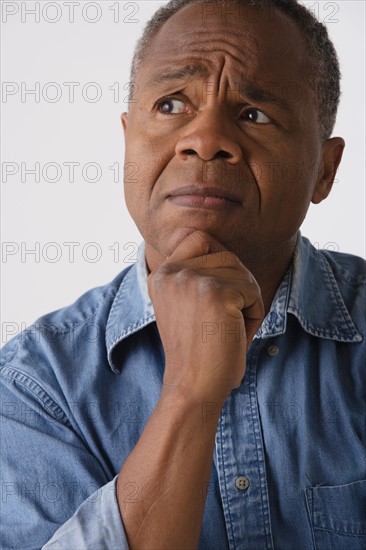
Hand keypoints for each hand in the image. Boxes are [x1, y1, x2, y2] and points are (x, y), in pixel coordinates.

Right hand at [147, 230, 263, 403]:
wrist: (192, 388)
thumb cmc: (198, 352)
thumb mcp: (186, 305)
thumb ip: (197, 276)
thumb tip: (226, 251)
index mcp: (162, 275)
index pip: (199, 238)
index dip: (218, 259)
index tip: (214, 297)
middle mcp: (173, 272)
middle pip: (228, 256)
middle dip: (237, 287)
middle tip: (222, 321)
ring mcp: (192, 280)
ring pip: (243, 273)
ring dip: (246, 302)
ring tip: (226, 329)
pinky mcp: (215, 293)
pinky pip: (253, 291)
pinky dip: (254, 315)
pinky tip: (235, 334)